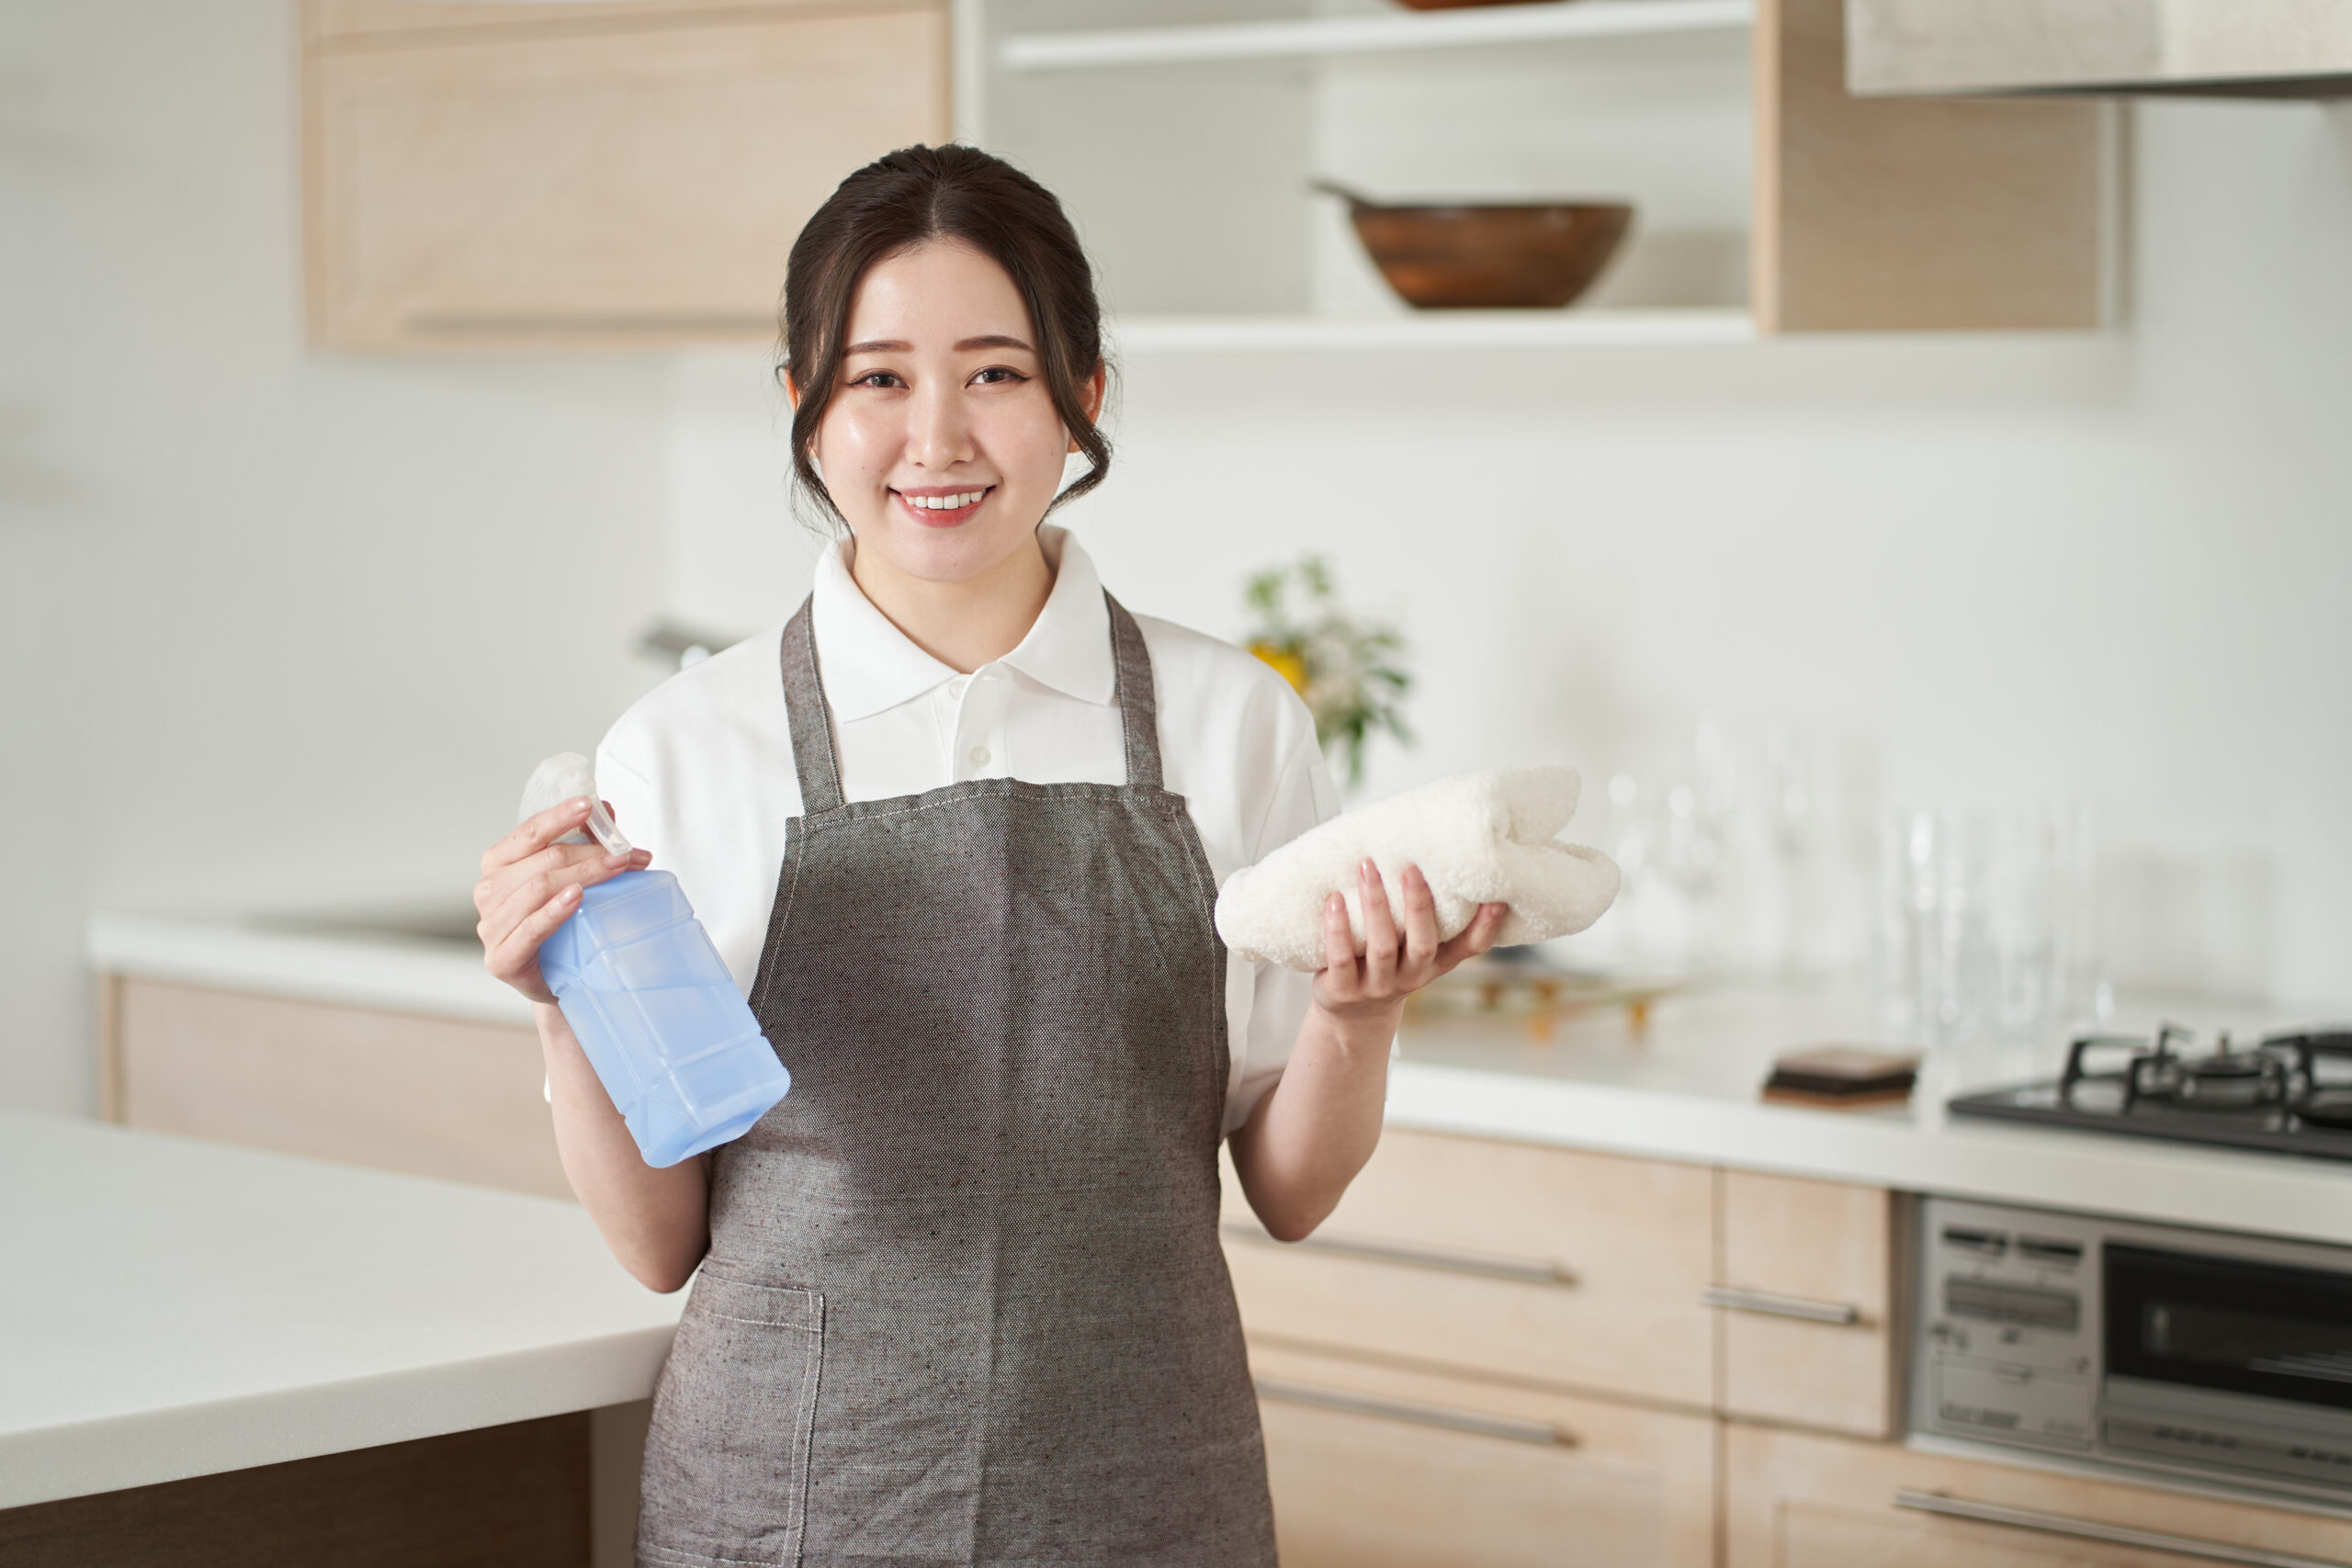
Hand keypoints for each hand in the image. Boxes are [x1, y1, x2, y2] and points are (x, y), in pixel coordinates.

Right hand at [474, 797, 649, 1003]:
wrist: (557, 982)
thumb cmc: (561, 927)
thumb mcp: (572, 880)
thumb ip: (584, 845)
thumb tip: (608, 811)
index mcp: (499, 865)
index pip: (528, 834)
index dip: (559, 817)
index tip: (590, 805)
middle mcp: (488, 892)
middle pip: (542, 861)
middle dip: (589, 853)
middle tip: (626, 853)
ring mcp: (490, 926)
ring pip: (538, 888)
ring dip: (583, 875)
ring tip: (617, 869)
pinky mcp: (501, 959)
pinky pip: (530, 928)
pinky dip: (555, 910)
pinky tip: (576, 898)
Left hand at [1311, 859, 1506, 1032]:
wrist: (1350, 1013)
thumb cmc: (1384, 964)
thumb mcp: (1411, 946)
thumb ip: (1422, 915)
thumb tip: (1425, 852)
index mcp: (1434, 962)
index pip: (1469, 948)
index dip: (1485, 927)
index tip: (1496, 898)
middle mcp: (1412, 976)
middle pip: (1423, 943)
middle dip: (1418, 905)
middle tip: (1410, 867)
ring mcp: (1377, 986)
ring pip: (1381, 947)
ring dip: (1375, 905)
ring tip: (1366, 867)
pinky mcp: (1343, 991)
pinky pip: (1341, 958)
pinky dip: (1338, 928)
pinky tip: (1334, 900)